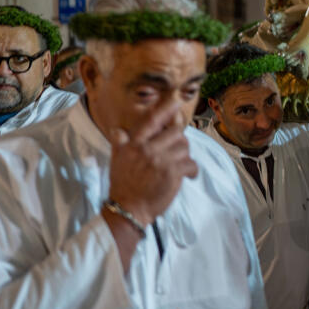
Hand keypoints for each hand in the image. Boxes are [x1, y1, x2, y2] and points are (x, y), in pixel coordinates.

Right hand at [107, 98, 197, 226]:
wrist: (128, 208)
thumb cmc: (123, 184)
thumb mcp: (116, 160)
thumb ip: (120, 142)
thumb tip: (118, 129)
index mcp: (134, 143)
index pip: (152, 121)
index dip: (166, 108)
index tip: (178, 100)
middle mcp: (147, 149)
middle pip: (175, 133)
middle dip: (179, 141)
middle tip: (176, 152)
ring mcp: (161, 160)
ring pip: (184, 147)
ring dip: (185, 156)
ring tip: (179, 166)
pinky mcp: (172, 173)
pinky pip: (191, 163)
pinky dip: (192, 170)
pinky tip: (187, 175)